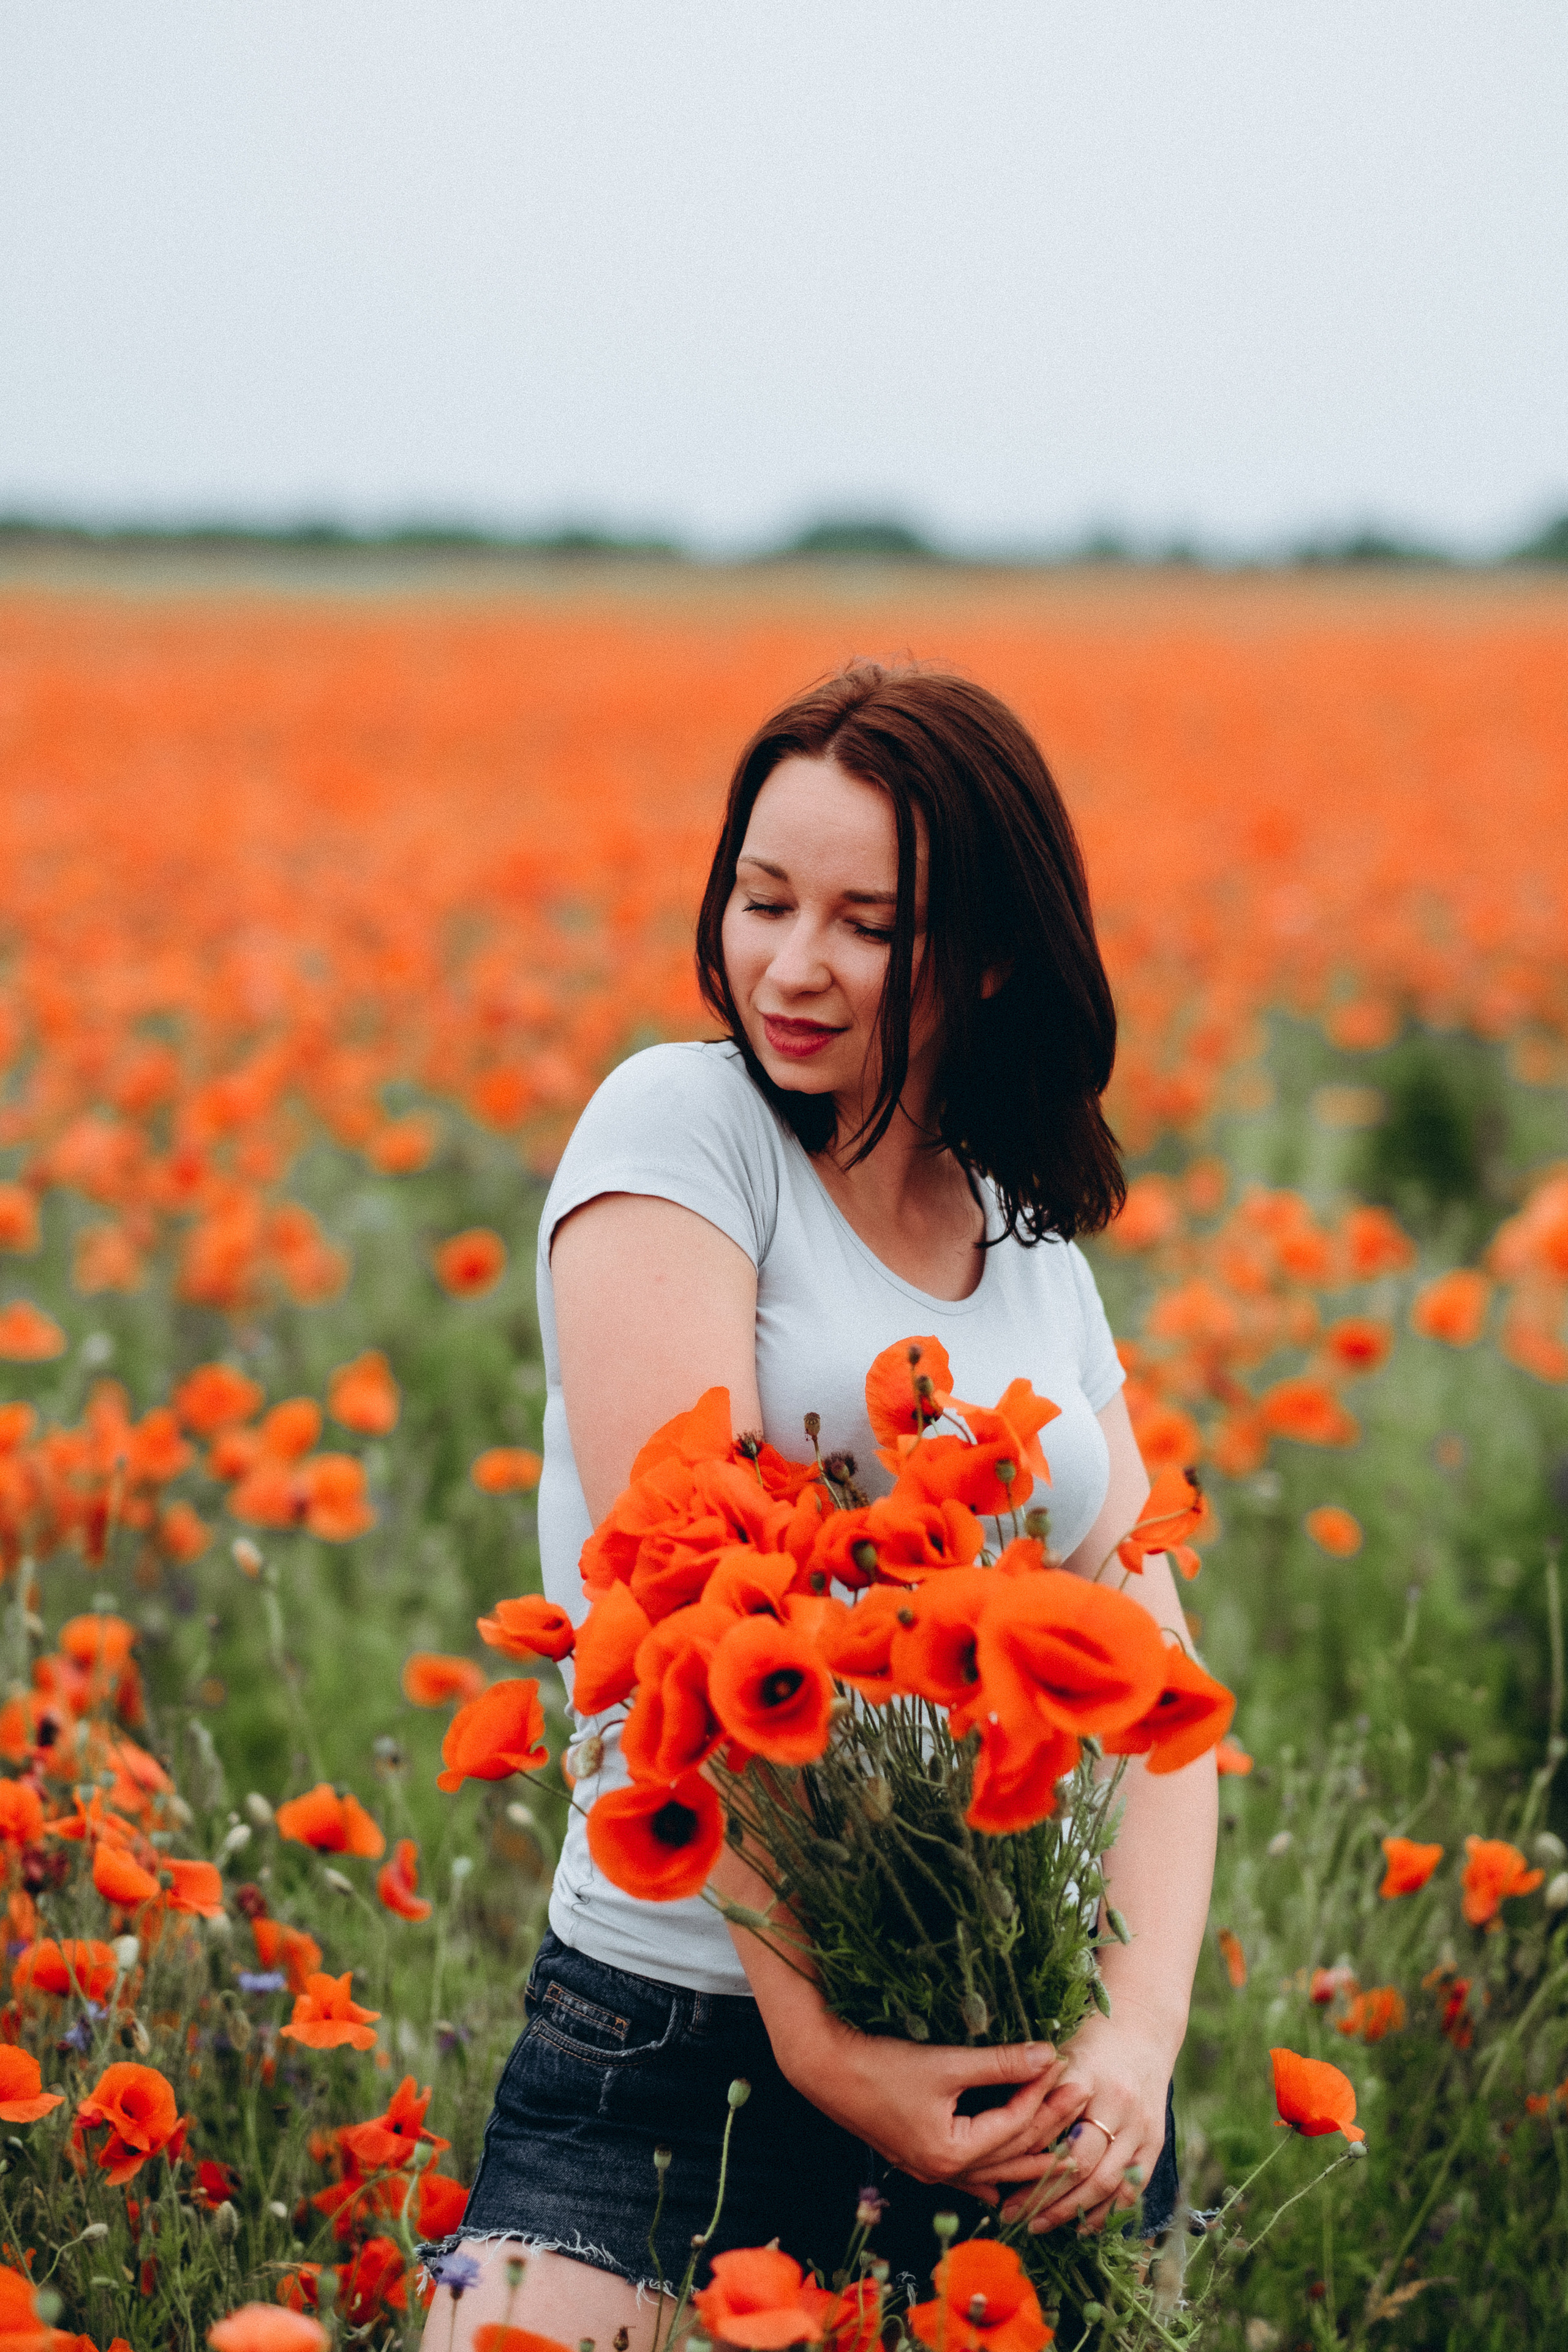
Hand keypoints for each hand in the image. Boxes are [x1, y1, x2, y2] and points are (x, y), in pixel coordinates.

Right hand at [780, 2004, 1067, 2194]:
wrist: (825, 2071)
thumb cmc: (882, 2065)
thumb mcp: (945, 2063)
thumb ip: (999, 2063)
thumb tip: (1047, 2054)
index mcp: (952, 2153)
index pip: (1014, 2125)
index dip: (1041, 2093)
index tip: (1064, 2065)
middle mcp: (945, 2172)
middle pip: (1011, 2153)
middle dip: (1049, 2124)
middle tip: (1081, 2095)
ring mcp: (931, 2170)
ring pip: (994, 2169)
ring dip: (1028, 2152)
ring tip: (1063, 2138)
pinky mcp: (920, 2159)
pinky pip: (970, 2175)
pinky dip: (995, 2169)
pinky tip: (1006, 2178)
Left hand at [995, 2010, 1172, 2233]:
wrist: (1142, 2030)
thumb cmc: (1087, 2043)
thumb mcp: (1057, 2056)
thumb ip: (1034, 2092)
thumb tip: (1000, 2137)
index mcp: (1086, 2076)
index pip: (1054, 2130)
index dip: (1027, 2162)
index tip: (999, 2185)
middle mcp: (1117, 2102)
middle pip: (1081, 2164)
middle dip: (1045, 2196)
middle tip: (1014, 2214)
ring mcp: (1140, 2124)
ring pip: (1106, 2182)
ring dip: (1071, 2211)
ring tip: (1040, 2224)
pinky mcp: (1155, 2140)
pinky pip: (1132, 2186)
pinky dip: (1107, 2211)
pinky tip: (1082, 2225)